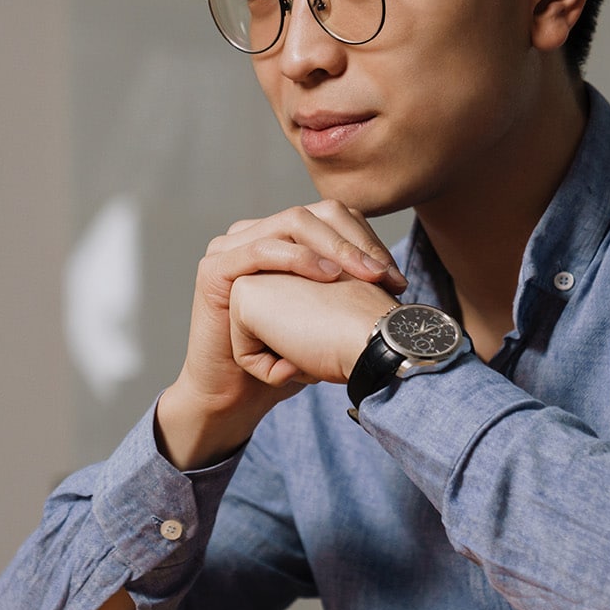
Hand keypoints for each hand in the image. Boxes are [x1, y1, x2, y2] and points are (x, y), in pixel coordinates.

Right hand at [156, 201, 404, 469]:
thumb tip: (395, 275)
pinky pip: (263, 250)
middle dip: (356, 242)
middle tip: (383, 275)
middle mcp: (252, 234)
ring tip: (364, 275)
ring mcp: (229, 247)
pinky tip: (328, 277)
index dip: (367, 239)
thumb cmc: (287, 358)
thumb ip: (348, 286)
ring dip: (335, 247)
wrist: (239, 395)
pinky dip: (299, 259)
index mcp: (277, 238)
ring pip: (292, 223)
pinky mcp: (214, 269)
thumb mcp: (326, 317)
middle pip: (315, 214)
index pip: (332, 216)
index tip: (395, 279)